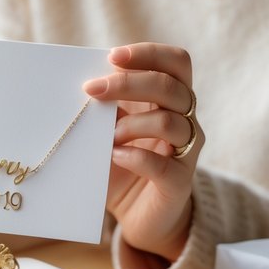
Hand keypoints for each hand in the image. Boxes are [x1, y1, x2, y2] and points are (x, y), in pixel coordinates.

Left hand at [82, 42, 202, 265]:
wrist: (138, 215)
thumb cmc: (121, 163)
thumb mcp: (110, 128)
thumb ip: (105, 105)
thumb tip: (82, 83)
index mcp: (170, 100)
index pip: (175, 62)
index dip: (148, 53)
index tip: (112, 56)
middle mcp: (185, 120)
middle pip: (171, 86)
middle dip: (129, 83)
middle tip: (92, 90)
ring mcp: (186, 152)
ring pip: (170, 122)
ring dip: (131, 124)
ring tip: (107, 137)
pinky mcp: (179, 183)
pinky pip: (163, 165)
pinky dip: (135, 156)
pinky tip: (114, 156)